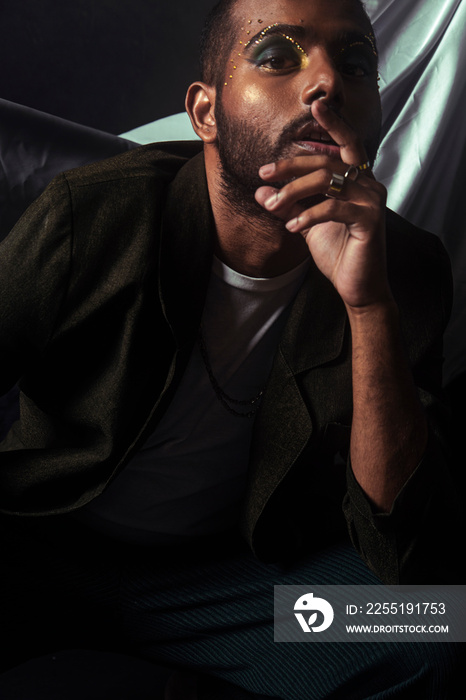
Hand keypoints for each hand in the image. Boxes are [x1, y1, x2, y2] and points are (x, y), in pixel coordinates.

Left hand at [255, 100, 389, 309]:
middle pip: (326, 161)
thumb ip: (288, 203)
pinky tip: (291, 227)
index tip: (316, 106)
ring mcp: (372, 201)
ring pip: (327, 180)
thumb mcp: (305, 223)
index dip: (333, 123)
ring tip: (273, 206)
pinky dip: (308, 215)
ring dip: (293, 192)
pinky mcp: (370, 220)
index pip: (347, 142)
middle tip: (264, 174)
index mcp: (358, 179)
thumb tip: (260, 189)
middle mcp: (369, 184)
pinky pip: (333, 207)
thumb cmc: (337, 252)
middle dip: (291, 166)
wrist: (357, 286)